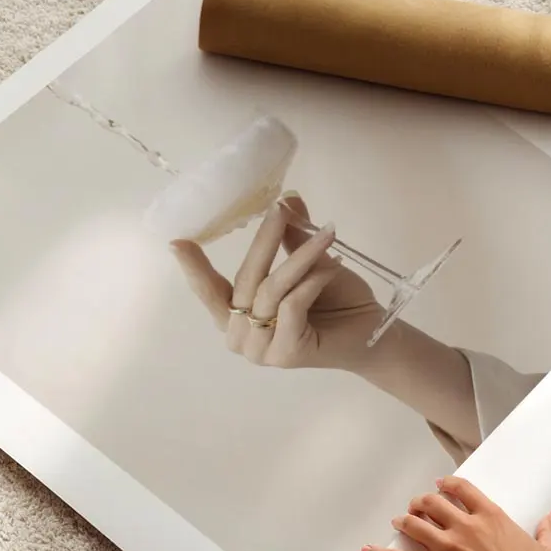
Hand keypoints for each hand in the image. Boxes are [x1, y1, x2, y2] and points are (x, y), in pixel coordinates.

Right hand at [170, 194, 383, 370]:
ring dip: (301, 257)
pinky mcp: (285, 354)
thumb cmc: (337, 304)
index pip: (209, 291)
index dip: (194, 267)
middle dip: (263, 241)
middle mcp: (241, 337)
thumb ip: (290, 238)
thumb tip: (285, 197)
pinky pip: (292, 304)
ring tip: (327, 233)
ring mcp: (260, 351)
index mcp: (236, 319)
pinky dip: (313, 280)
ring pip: (271, 290)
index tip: (177, 241)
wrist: (373, 339)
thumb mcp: (309, 264)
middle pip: (245, 281)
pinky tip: (334, 265)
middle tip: (279, 209)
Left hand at [361, 476, 550, 550]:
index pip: (461, 489)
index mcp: (490, 516)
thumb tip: (550, 516)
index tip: (439, 485)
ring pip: (413, 525)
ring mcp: (446, 549)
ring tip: (397, 523)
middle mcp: (464, 527)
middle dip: (420, 503)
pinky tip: (369, 550)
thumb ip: (545, 530)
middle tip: (415, 507)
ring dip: (403, 522)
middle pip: (431, 503)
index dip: (446, 484)